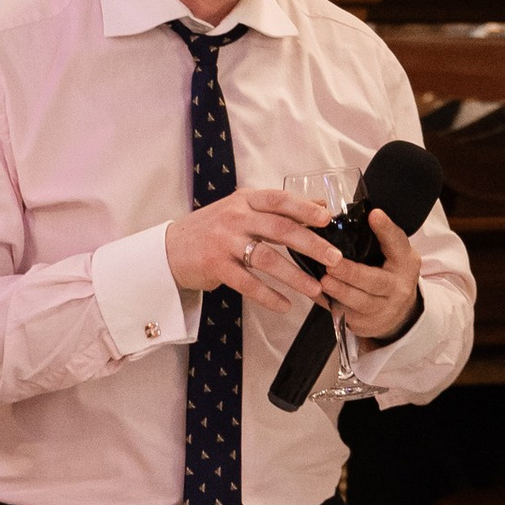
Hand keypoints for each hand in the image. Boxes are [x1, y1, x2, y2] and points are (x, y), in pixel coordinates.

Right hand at [165, 188, 335, 310]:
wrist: (170, 249)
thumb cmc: (214, 229)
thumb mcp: (243, 210)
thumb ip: (279, 209)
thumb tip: (322, 206)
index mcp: (246, 200)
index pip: (279, 199)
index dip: (304, 208)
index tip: (327, 219)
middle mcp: (235, 217)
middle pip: (280, 229)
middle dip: (311, 245)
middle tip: (335, 259)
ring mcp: (224, 241)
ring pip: (266, 258)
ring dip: (294, 275)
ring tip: (316, 288)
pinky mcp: (215, 266)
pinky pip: (247, 283)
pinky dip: (268, 296)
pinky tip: (285, 305)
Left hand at [317, 209, 421, 347]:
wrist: (401, 313)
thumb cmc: (390, 274)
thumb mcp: (394, 254)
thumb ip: (381, 238)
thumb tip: (355, 212)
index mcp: (405, 263)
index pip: (398, 244)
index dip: (386, 230)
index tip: (374, 215)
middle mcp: (398, 287)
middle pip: (376, 282)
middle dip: (352, 273)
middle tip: (332, 264)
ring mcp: (384, 310)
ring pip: (360, 303)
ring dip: (340, 292)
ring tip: (323, 281)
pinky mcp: (367, 325)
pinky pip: (346, 315)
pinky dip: (329, 303)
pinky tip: (316, 293)